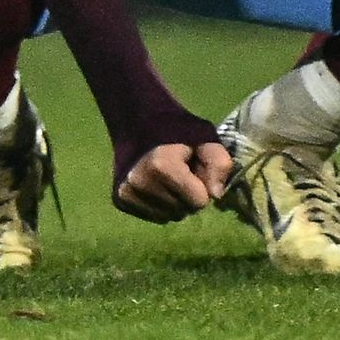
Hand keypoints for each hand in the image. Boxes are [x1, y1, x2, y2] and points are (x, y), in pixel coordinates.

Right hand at [113, 138, 230, 219]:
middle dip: (187, 196)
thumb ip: (218, 164)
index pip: (199, 202)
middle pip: (184, 211)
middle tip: (179, 173)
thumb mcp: (206, 139)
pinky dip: (159, 206)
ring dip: (174, 202)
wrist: (136, 122)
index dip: (201, 185)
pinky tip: (154, 186)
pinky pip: (154, 217)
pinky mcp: (120, 199)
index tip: (192, 168)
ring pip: (169, 217)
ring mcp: (127, 191)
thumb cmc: (176, 131)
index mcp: (160, 165)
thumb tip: (215, 196)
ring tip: (166, 179)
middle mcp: (139, 182)